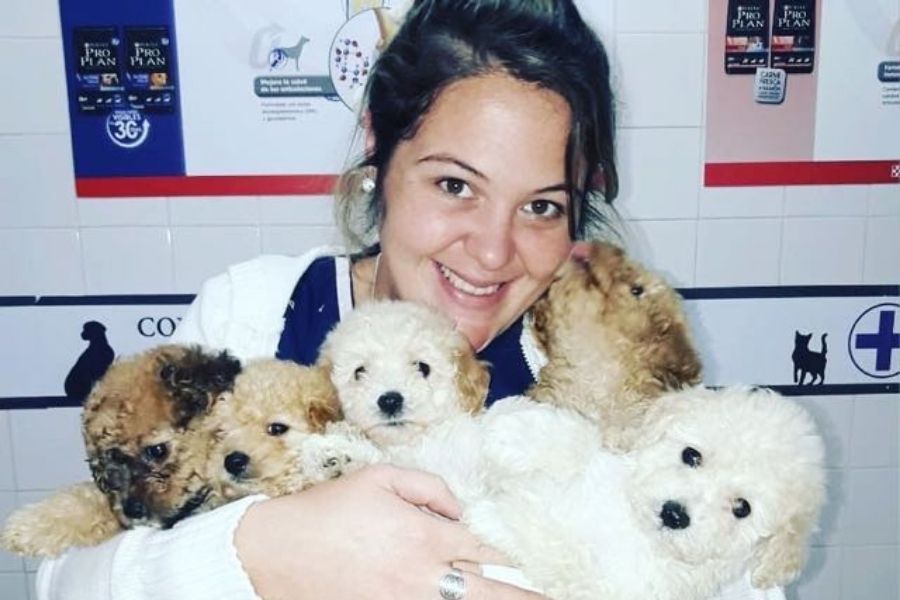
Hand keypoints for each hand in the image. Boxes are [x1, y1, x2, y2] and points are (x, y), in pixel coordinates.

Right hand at [235, 464, 545, 599]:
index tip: (538, 563)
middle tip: (555, 599)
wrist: (275, 553)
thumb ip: (429, 486)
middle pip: (488, 593)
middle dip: (524, 598)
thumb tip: (459, 507)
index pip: (483, 547)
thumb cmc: (329, 510)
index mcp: (424, 536)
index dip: (515, 556)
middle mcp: (422, 576)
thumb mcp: (379, 477)